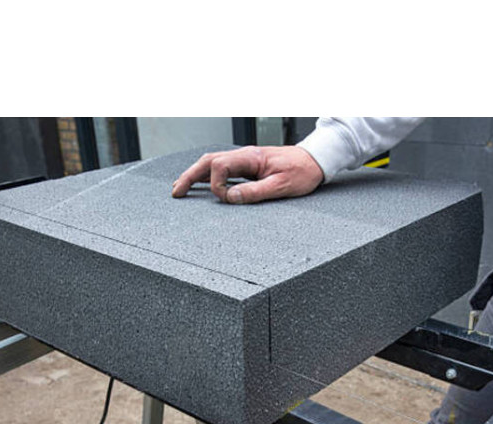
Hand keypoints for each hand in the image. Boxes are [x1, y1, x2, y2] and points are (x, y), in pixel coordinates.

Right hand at [171, 146, 323, 203]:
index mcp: (250, 157)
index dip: (217, 185)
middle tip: (176, 191)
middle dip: (189, 175)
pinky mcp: (248, 166)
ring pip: (212, 163)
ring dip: (195, 175)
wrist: (316, 161)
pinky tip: (201, 185)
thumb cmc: (302, 172)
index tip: (227, 199)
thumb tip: (230, 197)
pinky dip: (208, 176)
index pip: (220, 166)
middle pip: (208, 161)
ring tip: (181, 188)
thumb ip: (255, 192)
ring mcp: (245, 160)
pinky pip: (222, 168)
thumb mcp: (281, 186)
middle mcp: (244, 155)